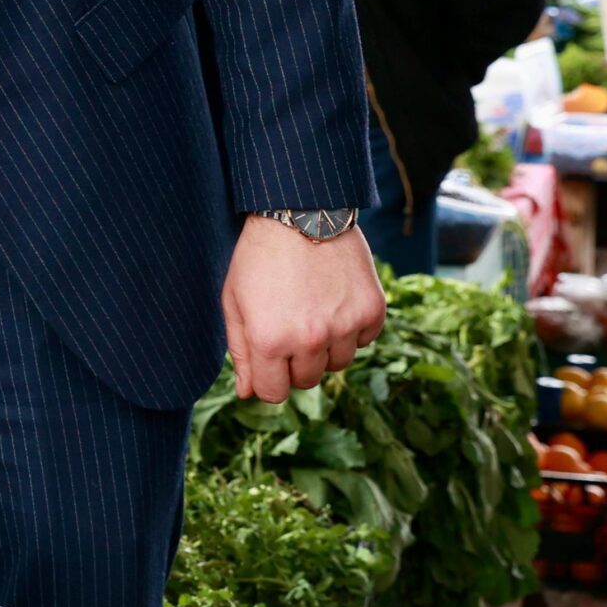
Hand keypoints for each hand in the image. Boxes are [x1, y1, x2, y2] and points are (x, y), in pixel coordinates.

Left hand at [222, 220, 385, 401]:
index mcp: (270, 340)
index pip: (273, 392)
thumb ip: (241, 352)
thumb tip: (247, 393)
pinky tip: (334, 301)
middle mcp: (310, 339)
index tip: (268, 363)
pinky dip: (351, 328)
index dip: (268, 380)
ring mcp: (344, 326)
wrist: (300, 213)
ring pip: (337, 363)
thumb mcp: (234, 302)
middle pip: (307, 380)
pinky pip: (364, 340)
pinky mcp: (372, 310)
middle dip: (295, 362)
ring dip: (325, 347)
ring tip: (311, 310)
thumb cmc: (258, 258)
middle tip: (289, 327)